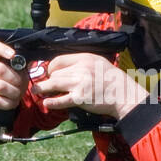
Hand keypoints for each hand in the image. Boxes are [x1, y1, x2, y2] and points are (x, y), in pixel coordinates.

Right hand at [0, 40, 25, 123]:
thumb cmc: (7, 83)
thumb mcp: (15, 72)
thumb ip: (20, 65)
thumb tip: (29, 61)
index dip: (3, 49)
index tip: (13, 55)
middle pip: (0, 69)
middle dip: (15, 79)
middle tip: (21, 85)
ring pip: (0, 86)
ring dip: (14, 93)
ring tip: (17, 95)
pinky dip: (9, 103)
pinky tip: (12, 102)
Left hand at [33, 53, 148, 118]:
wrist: (123, 94)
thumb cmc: (112, 80)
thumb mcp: (98, 62)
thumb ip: (82, 62)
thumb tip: (65, 67)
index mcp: (84, 58)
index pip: (59, 60)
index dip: (51, 67)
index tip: (50, 73)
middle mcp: (81, 69)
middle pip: (55, 73)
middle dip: (48, 80)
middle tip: (44, 85)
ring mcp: (80, 84)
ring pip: (54, 84)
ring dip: (43, 89)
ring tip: (37, 91)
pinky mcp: (80, 98)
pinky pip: (61, 100)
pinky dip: (52, 102)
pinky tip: (46, 103)